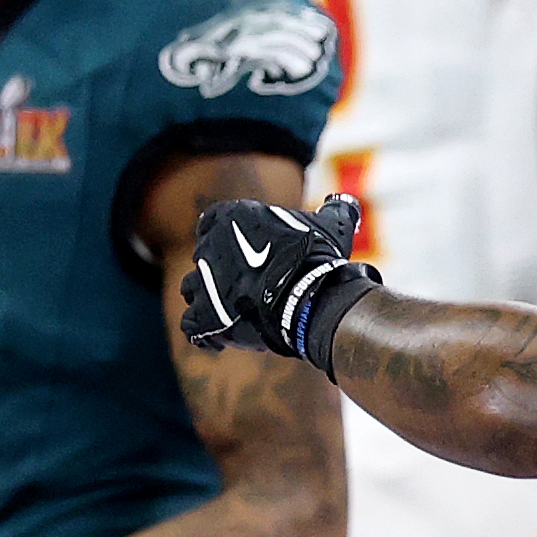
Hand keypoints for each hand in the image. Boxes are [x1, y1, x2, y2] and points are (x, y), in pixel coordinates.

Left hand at [185, 194, 377, 371]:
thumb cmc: (318, 259)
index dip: (225, 236)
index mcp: (230, 217)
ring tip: (234, 309)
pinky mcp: (204, 315)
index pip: (212, 221)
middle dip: (220, 269)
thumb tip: (344, 201)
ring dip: (208, 298)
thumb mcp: (332, 226)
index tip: (244, 250)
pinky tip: (223, 335)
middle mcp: (209, 246)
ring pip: (192, 288)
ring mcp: (203, 282)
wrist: (309, 299)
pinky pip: (192, 324)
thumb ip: (335, 210)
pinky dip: (205, 331)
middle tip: (248, 283)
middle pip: (203, 256)